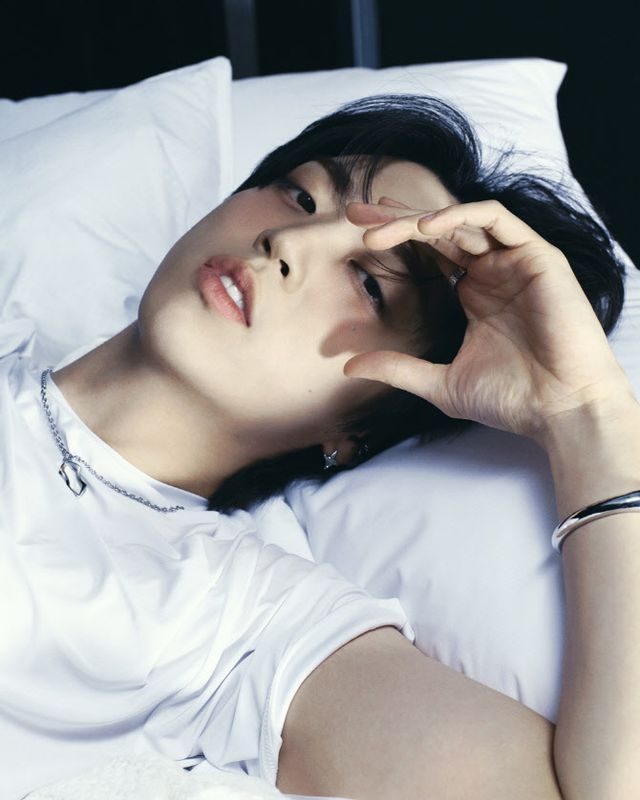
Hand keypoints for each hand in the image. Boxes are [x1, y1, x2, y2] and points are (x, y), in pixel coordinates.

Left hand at [344, 197, 632, 440]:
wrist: (559, 409)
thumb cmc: (510, 398)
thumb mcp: (439, 381)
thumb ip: (397, 368)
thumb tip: (349, 366)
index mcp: (475, 293)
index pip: (431, 251)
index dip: (397, 237)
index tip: (358, 232)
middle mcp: (493, 271)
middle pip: (440, 230)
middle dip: (397, 219)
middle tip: (356, 216)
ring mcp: (515, 261)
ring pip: (462, 220)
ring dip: (418, 219)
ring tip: (379, 230)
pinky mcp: (538, 256)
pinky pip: (497, 220)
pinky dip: (462, 216)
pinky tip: (427, 228)